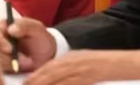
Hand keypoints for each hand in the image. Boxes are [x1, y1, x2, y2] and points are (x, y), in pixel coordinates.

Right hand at [0, 18, 55, 72]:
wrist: (46, 54)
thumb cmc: (40, 38)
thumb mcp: (36, 28)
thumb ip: (24, 25)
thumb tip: (10, 29)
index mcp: (4, 26)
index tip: (10, 49)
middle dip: (9, 56)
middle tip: (25, 59)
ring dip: (14, 63)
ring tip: (28, 61)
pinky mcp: (2, 64)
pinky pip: (3, 69)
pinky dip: (15, 68)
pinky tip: (25, 65)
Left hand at [24, 49, 139, 84]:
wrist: (114, 64)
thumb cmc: (95, 60)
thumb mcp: (76, 58)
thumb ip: (62, 65)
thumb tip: (48, 74)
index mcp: (67, 59)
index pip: (46, 69)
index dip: (34, 77)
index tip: (25, 83)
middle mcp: (70, 67)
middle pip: (48, 77)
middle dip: (35, 84)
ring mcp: (77, 77)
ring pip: (56, 84)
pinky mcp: (83, 82)